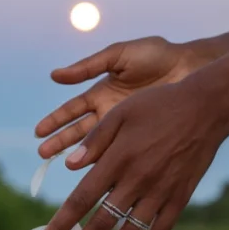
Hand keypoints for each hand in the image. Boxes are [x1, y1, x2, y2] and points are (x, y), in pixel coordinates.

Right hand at [34, 37, 213, 159]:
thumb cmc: (156, 56)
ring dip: (81, 156)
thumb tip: (54, 75)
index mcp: (102, 93)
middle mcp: (110, 114)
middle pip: (80, 132)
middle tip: (43, 155)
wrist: (190, 66)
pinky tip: (96, 172)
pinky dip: (109, 162)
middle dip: (61, 143)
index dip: (55, 121)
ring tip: (64, 166)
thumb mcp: (118, 56)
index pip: (72, 110)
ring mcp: (127, 128)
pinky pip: (122, 152)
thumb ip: (88, 67)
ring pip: (98, 146)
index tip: (38, 132)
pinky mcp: (142, 137)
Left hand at [37, 75, 228, 229]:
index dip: (62, 222)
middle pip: (102, 224)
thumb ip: (96, 140)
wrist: (207, 108)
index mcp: (118, 159)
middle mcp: (137, 180)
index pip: (82, 198)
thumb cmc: (159, 105)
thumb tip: (69, 166)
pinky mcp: (180, 197)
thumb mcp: (122, 113)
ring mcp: (160, 192)